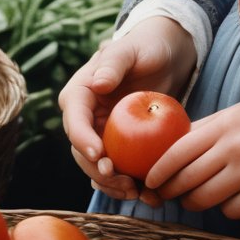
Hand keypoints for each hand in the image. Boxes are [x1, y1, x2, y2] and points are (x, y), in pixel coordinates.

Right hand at [59, 17, 196, 201]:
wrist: (164, 56)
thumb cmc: (145, 46)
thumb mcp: (130, 49)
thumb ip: (114, 62)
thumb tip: (98, 83)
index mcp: (79, 94)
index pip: (75, 121)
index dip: (83, 140)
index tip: (101, 156)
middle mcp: (85, 117)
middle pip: (82, 151)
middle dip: (99, 171)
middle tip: (123, 182)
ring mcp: (100, 133)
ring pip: (97, 167)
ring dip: (112, 185)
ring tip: (136, 192)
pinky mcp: (118, 145)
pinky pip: (116, 170)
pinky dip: (126, 184)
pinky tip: (145, 193)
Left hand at [145, 76, 239, 220]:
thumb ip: (217, 126)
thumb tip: (180, 143)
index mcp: (229, 121)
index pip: (177, 150)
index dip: (157, 169)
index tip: (149, 179)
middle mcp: (237, 147)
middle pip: (186, 179)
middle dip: (171, 191)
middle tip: (167, 195)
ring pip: (206, 199)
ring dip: (197, 202)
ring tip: (198, 198)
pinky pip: (234, 210)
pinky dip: (229, 208)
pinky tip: (235, 198)